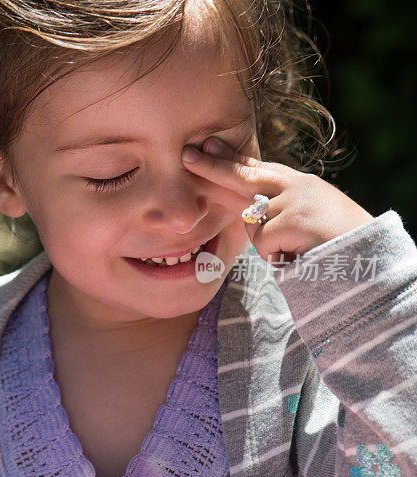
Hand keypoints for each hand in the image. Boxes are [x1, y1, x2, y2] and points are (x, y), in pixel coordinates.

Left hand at [182, 136, 374, 263]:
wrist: (368, 255)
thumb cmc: (332, 239)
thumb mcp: (303, 213)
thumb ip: (275, 204)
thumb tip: (240, 204)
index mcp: (296, 182)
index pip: (256, 168)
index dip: (229, 158)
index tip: (206, 145)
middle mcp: (294, 185)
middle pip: (244, 175)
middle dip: (212, 167)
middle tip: (185, 156)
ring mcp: (294, 200)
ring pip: (252, 222)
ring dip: (267, 242)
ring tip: (297, 246)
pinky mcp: (293, 220)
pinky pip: (262, 242)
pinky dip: (276, 255)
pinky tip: (299, 253)